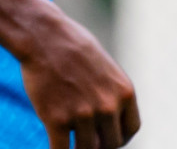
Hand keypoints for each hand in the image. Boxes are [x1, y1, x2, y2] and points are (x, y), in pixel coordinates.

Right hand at [17, 7, 139, 148]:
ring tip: (69, 142)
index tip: (106, 138)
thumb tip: (110, 116)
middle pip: (111, 144)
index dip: (119, 138)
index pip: (131, 129)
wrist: (45, 37)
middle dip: (99, 145)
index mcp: (124, 91)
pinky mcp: (57, 119)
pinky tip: (54, 148)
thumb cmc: (73, 49)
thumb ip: (111, 92)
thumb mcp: (106, 68)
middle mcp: (108, 105)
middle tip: (85, 140)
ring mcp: (83, 114)